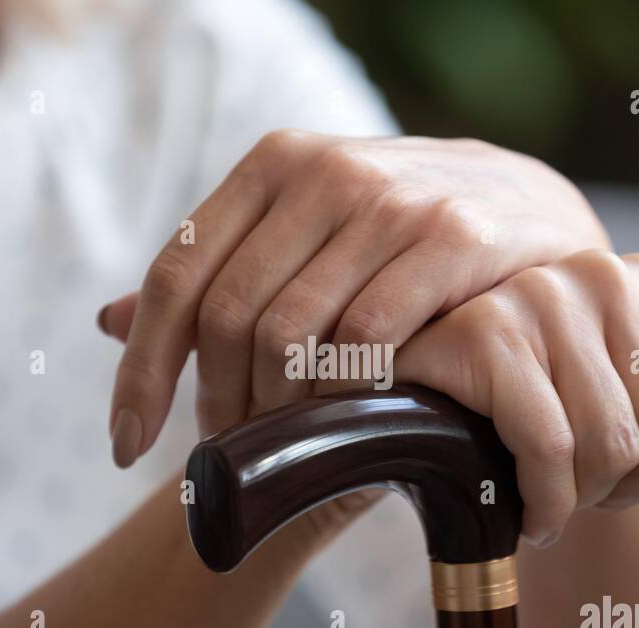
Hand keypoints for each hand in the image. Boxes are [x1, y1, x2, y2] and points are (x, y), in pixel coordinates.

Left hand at [99, 130, 608, 464]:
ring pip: (291, 336)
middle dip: (216, 405)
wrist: (531, 204)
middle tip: (229, 452)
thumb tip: (106, 322)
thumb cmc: (399, 235)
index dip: (141, 371)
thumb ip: (219, 272)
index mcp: (272, 164)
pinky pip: (368, 340)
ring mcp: (389, 201)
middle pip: (227, 318)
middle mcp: (322, 171)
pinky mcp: (453, 236)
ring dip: (275, 413)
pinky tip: (345, 423)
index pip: (177, 277)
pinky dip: (342, 397)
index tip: (126, 445)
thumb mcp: (306, 231)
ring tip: (282, 447)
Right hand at [391, 251, 638, 546]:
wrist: (417, 398)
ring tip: (546, 498)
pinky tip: (524, 513)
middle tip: (577, 494)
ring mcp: (544, 296)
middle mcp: (606, 276)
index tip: (624, 478)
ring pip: (613, 451)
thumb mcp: (626, 415)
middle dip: (625, 494)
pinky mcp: (488, 332)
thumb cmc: (526, 407)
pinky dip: (543, 504)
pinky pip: (550, 450)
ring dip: (577, 504)